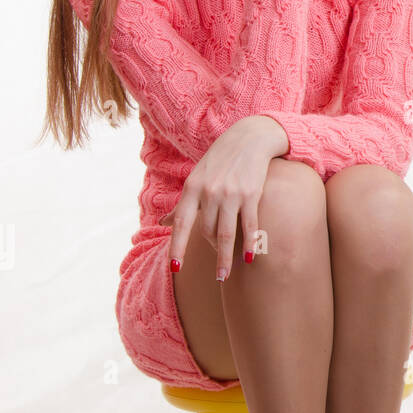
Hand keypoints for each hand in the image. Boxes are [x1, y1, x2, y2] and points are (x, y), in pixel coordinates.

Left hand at [161, 116, 281, 281]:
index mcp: (192, 188)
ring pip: (225, 233)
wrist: (250, 137)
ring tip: (225, 275)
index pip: (181, 223)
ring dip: (225, 258)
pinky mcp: (251, 193)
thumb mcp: (196, 178)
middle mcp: (209, 192)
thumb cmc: (220, 160)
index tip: (175, 268)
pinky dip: (249, 242)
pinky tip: (249, 257)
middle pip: (206, 232)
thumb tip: (161, 221)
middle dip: (211, 254)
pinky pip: (249, 224)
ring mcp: (230, 193)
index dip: (177, 247)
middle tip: (217, 273)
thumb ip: (182, 203)